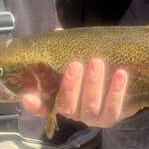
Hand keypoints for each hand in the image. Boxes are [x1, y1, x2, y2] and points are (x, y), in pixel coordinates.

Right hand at [21, 59, 139, 127]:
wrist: (120, 87)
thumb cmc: (91, 72)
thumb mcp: (78, 61)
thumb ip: (66, 51)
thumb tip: (58, 31)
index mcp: (60, 100)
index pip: (41, 107)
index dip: (34, 104)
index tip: (28, 95)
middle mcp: (74, 112)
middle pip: (68, 105)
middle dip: (71, 85)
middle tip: (76, 64)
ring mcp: (92, 117)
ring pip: (90, 106)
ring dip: (93, 85)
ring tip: (97, 63)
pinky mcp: (111, 117)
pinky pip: (113, 108)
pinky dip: (116, 92)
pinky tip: (120, 74)